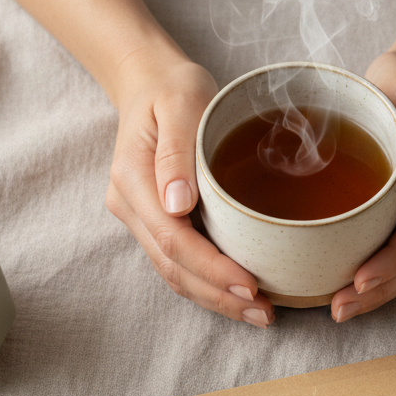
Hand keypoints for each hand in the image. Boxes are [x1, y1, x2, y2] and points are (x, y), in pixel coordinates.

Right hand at [105, 57, 275, 327]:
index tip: (250, 285)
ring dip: (216, 299)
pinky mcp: (155, 222)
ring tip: (259, 313)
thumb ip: (176, 150)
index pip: (173, 240)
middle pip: (174, 268)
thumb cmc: (171, 87)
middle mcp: (131, 207)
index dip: (211, 269)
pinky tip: (240, 293)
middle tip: (265, 313)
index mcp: (133, 179)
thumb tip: (177, 205)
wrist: (148, 81)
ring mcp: (140, 218)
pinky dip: (210, 283)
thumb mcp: (180, 101)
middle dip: (219, 297)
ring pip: (175, 273)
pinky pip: (180, 262)